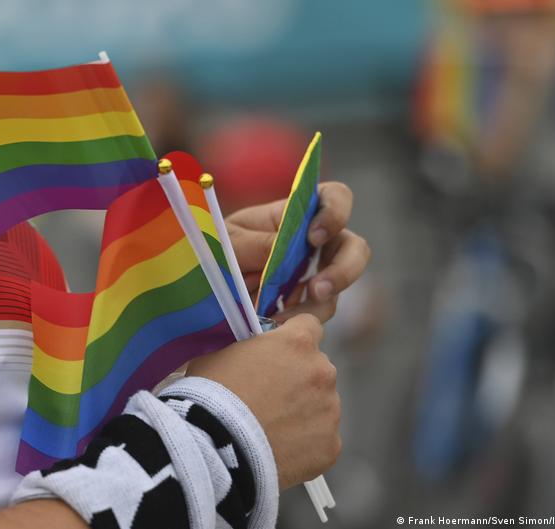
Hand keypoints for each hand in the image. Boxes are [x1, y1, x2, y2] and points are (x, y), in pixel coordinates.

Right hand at [186, 314, 339, 488]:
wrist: (217, 448)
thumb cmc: (212, 396)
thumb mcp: (218, 356)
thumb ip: (243, 351)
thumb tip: (243, 357)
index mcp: (297, 343)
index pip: (309, 326)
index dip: (292, 339)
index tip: (278, 352)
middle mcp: (321, 372)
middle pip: (317, 368)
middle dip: (298, 378)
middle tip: (269, 397)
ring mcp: (330, 410)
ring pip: (321, 405)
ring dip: (303, 411)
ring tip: (271, 428)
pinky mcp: (331, 445)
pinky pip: (320, 439)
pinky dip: (304, 443)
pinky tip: (279, 449)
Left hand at [225, 182, 369, 322]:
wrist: (200, 284)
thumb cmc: (215, 248)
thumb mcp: (229, 242)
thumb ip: (256, 244)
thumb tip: (281, 252)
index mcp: (295, 214)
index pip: (335, 198)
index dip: (336, 213)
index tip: (313, 238)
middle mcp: (312, 244)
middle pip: (354, 248)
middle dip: (344, 270)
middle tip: (317, 290)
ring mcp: (311, 275)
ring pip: (337, 289)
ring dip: (317, 305)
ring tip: (283, 317)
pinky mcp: (303, 305)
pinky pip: (315, 314)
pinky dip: (298, 322)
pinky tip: (273, 325)